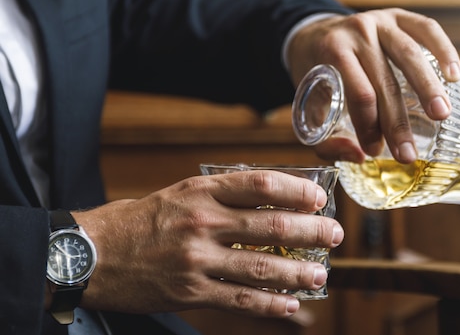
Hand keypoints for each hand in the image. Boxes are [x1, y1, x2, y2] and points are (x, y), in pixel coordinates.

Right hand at [71, 171, 343, 317]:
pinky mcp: (190, 292)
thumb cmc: (140, 220)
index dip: (297, 191)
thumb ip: (222, 195)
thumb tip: (271, 199)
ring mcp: (197, 260)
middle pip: (271, 228)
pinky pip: (240, 301)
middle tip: (334, 235)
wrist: (92, 253)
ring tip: (321, 274)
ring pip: (261, 268)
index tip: (319, 197)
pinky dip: (270, 305)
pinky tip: (291, 306)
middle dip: (311, 233)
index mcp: (201, 191)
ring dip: (298, 273)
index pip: (262, 185)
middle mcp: (203, 222)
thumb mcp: (180, 193)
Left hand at [286, 8, 459, 163]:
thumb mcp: (307, 105)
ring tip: (442, 115)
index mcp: (332, 52)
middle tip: (408, 154)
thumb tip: (358, 156)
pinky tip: (455, 75)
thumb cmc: (315, 74)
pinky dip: (444, 50)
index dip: (369, 126)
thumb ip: (325, 137)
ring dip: (428, 87)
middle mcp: (357, 32)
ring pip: (409, 55)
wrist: (314, 33)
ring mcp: (380, 20)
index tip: (374, 151)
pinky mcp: (399, 15)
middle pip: (385, 81)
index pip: (359, 93)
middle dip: (398, 121)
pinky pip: (427, 29)